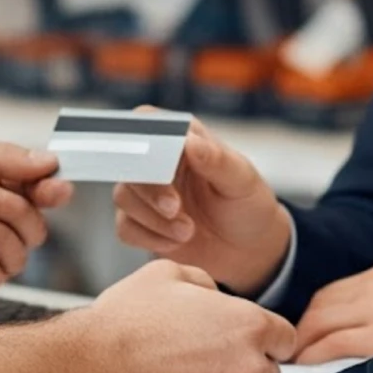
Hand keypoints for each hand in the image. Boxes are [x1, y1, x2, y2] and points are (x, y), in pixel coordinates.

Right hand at [83, 261, 295, 372]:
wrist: (93, 367)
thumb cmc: (125, 323)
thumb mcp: (168, 274)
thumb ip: (204, 283)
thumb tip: (211, 294)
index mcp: (247, 326)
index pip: (286, 339)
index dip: (265, 338)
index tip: (250, 342)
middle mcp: (246, 369)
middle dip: (242, 367)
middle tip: (203, 359)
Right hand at [113, 113, 290, 295]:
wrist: (249, 250)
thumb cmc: (248, 206)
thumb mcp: (242, 181)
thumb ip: (217, 160)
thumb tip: (189, 142)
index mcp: (184, 138)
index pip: (148, 121)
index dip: (143, 139)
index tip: (157, 167)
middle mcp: (160, 161)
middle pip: (129, 163)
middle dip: (151, 190)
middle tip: (176, 209)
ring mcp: (148, 192)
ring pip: (123, 197)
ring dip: (154, 219)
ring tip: (188, 231)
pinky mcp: (142, 222)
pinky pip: (125, 227)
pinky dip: (149, 238)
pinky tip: (176, 243)